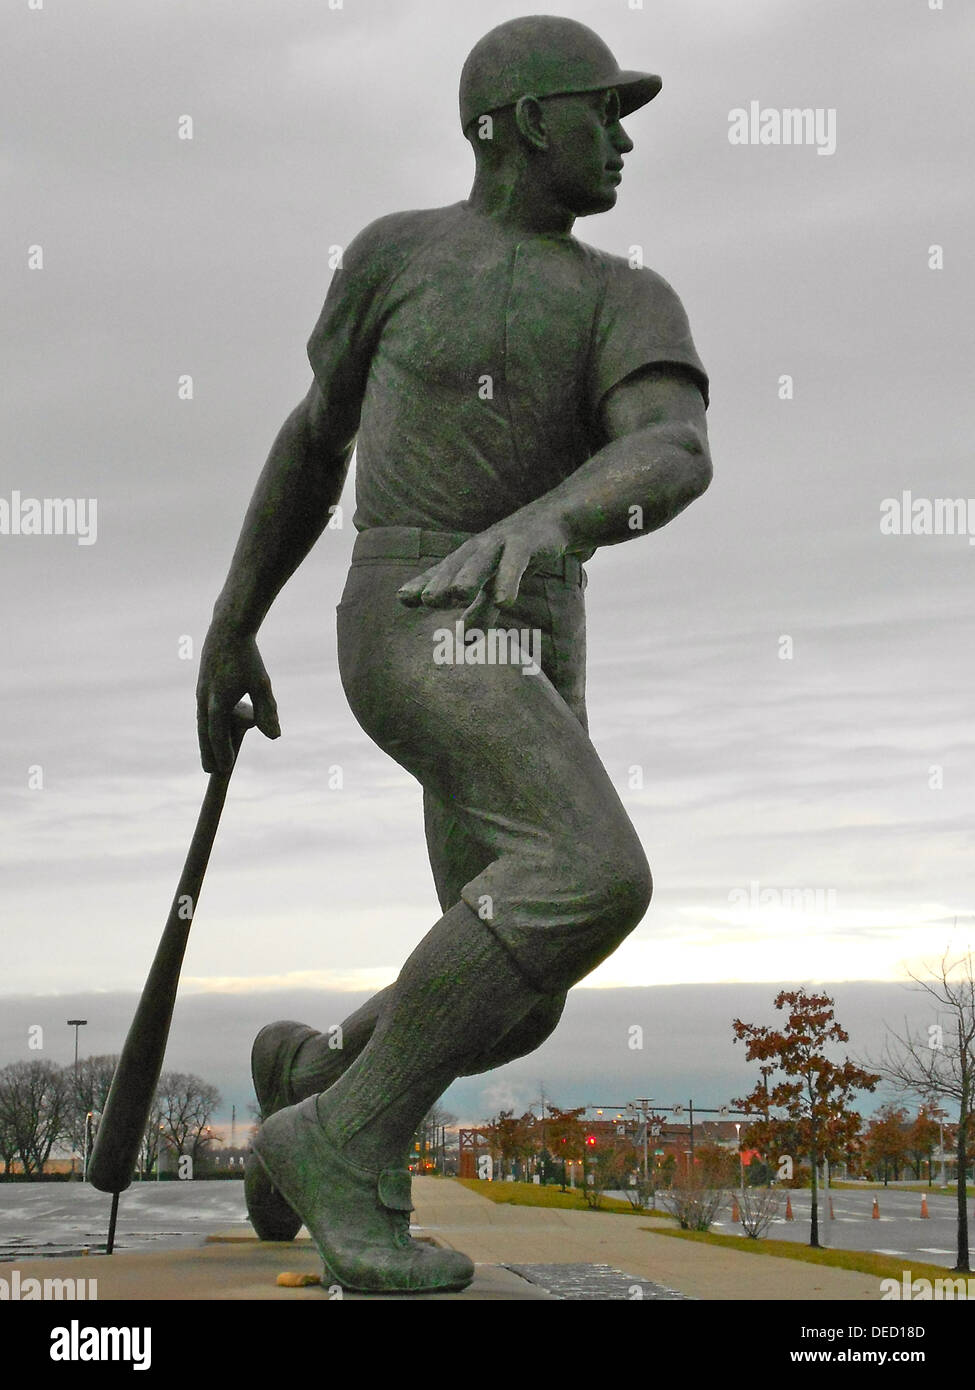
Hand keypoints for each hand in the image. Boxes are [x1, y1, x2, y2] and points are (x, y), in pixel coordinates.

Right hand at [196, 623, 279, 772]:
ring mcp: (200, 691)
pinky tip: (210, 728)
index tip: (227, 769)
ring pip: (201, 722)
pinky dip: (205, 725)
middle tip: (211, 772)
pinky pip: (202, 712)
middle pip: (205, 733)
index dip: (223, 753)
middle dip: (209, 753)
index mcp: (217, 702)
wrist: (227, 629)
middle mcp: (204, 699)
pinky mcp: (202, 684)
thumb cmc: (247, 656)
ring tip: (208, 754)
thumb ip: (266, 712)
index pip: (218, 736)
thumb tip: (275, 737)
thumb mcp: (261, 684)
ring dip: (205, 740)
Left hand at [396, 515, 568, 623]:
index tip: (402, 598)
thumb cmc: (517, 555)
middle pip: (454, 567)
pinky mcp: (525, 544)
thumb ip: (481, 611)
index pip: (439, 573)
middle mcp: (477, 550)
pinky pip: (515, 562)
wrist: (554, 520)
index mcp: (466, 560)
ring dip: (468, 577)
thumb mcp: (497, 586)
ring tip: (457, 595)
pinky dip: (509, 579)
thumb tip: (463, 640)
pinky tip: (506, 601)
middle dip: (439, 582)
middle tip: (426, 600)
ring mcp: (500, 544)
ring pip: (481, 561)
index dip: (421, 583)